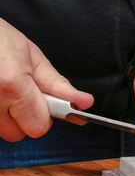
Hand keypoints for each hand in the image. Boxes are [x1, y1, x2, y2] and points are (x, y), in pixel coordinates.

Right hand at [0, 18, 93, 141]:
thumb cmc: (0, 41)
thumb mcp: (34, 58)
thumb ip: (60, 85)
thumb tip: (84, 102)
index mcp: (12, 84)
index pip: (39, 127)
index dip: (44, 117)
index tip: (44, 105)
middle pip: (19, 134)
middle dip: (25, 118)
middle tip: (22, 95)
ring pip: (3, 130)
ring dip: (8, 117)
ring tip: (5, 91)